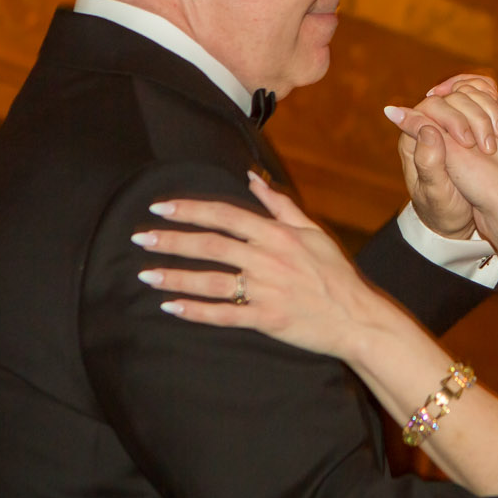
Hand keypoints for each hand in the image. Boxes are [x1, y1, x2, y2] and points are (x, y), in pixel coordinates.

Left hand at [134, 176, 380, 358]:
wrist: (357, 317)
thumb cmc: (336, 273)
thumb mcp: (313, 231)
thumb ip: (280, 205)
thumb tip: (252, 179)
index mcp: (277, 234)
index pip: (225, 215)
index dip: (190, 210)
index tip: (161, 207)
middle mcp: (267, 259)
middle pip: (210, 245)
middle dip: (172, 240)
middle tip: (139, 238)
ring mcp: (265, 290)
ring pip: (211, 281)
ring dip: (175, 277)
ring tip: (146, 274)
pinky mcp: (266, 318)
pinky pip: (223, 314)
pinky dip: (195, 311)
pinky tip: (171, 307)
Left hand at [386, 74, 497, 235]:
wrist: (458, 221)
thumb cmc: (442, 210)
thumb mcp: (434, 193)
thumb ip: (428, 163)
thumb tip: (427, 128)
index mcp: (412, 140)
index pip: (428, 108)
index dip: (450, 118)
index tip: (468, 142)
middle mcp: (428, 128)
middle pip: (449, 100)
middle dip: (471, 116)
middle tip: (486, 145)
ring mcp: (448, 126)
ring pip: (466, 98)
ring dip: (485, 111)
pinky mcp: (466, 127)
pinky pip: (478, 105)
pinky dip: (493, 110)